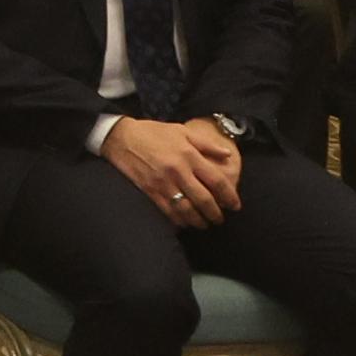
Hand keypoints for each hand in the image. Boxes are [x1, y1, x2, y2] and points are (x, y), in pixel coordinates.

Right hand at [102, 117, 242, 225]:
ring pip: (187, 209)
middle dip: (215, 213)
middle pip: (204, 199)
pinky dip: (178, 220)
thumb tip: (227, 156)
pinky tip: (184, 223)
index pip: (216, 180)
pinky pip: (168, 211)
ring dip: (198, 220)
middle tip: (220, 219)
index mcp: (189, 155)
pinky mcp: (150, 190)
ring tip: (204, 224)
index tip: (235, 205)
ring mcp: (163, 182)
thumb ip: (207, 144)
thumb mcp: (182, 131)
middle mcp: (178, 171)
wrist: (120, 137)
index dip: (229, 196)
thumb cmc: (153, 132)